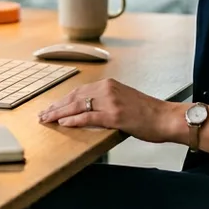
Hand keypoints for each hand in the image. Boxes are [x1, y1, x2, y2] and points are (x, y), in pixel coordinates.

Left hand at [38, 78, 180, 144]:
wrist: (166, 117)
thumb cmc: (148, 112)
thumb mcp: (124, 99)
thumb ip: (107, 101)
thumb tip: (89, 110)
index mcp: (109, 85)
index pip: (79, 91)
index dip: (62, 100)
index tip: (51, 107)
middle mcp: (108, 89)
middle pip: (74, 97)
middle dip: (56, 107)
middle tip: (42, 115)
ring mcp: (111, 102)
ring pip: (78, 106)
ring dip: (59, 113)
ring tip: (47, 119)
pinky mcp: (115, 115)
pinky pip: (89, 117)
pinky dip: (74, 120)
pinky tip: (63, 123)